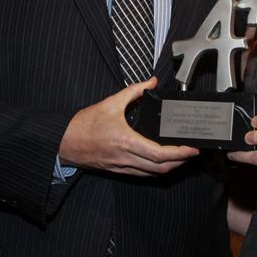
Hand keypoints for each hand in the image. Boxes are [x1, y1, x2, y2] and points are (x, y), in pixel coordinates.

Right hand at [59, 78, 198, 175]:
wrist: (65, 141)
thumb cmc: (84, 124)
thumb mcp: (110, 103)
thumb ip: (133, 91)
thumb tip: (150, 82)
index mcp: (126, 141)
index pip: (159, 154)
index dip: (179, 153)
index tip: (191, 149)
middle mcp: (126, 158)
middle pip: (160, 168)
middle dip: (180, 162)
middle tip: (192, 153)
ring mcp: (122, 167)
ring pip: (152, 174)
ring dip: (170, 168)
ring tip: (181, 157)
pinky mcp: (118, 170)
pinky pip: (142, 174)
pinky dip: (156, 171)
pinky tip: (161, 163)